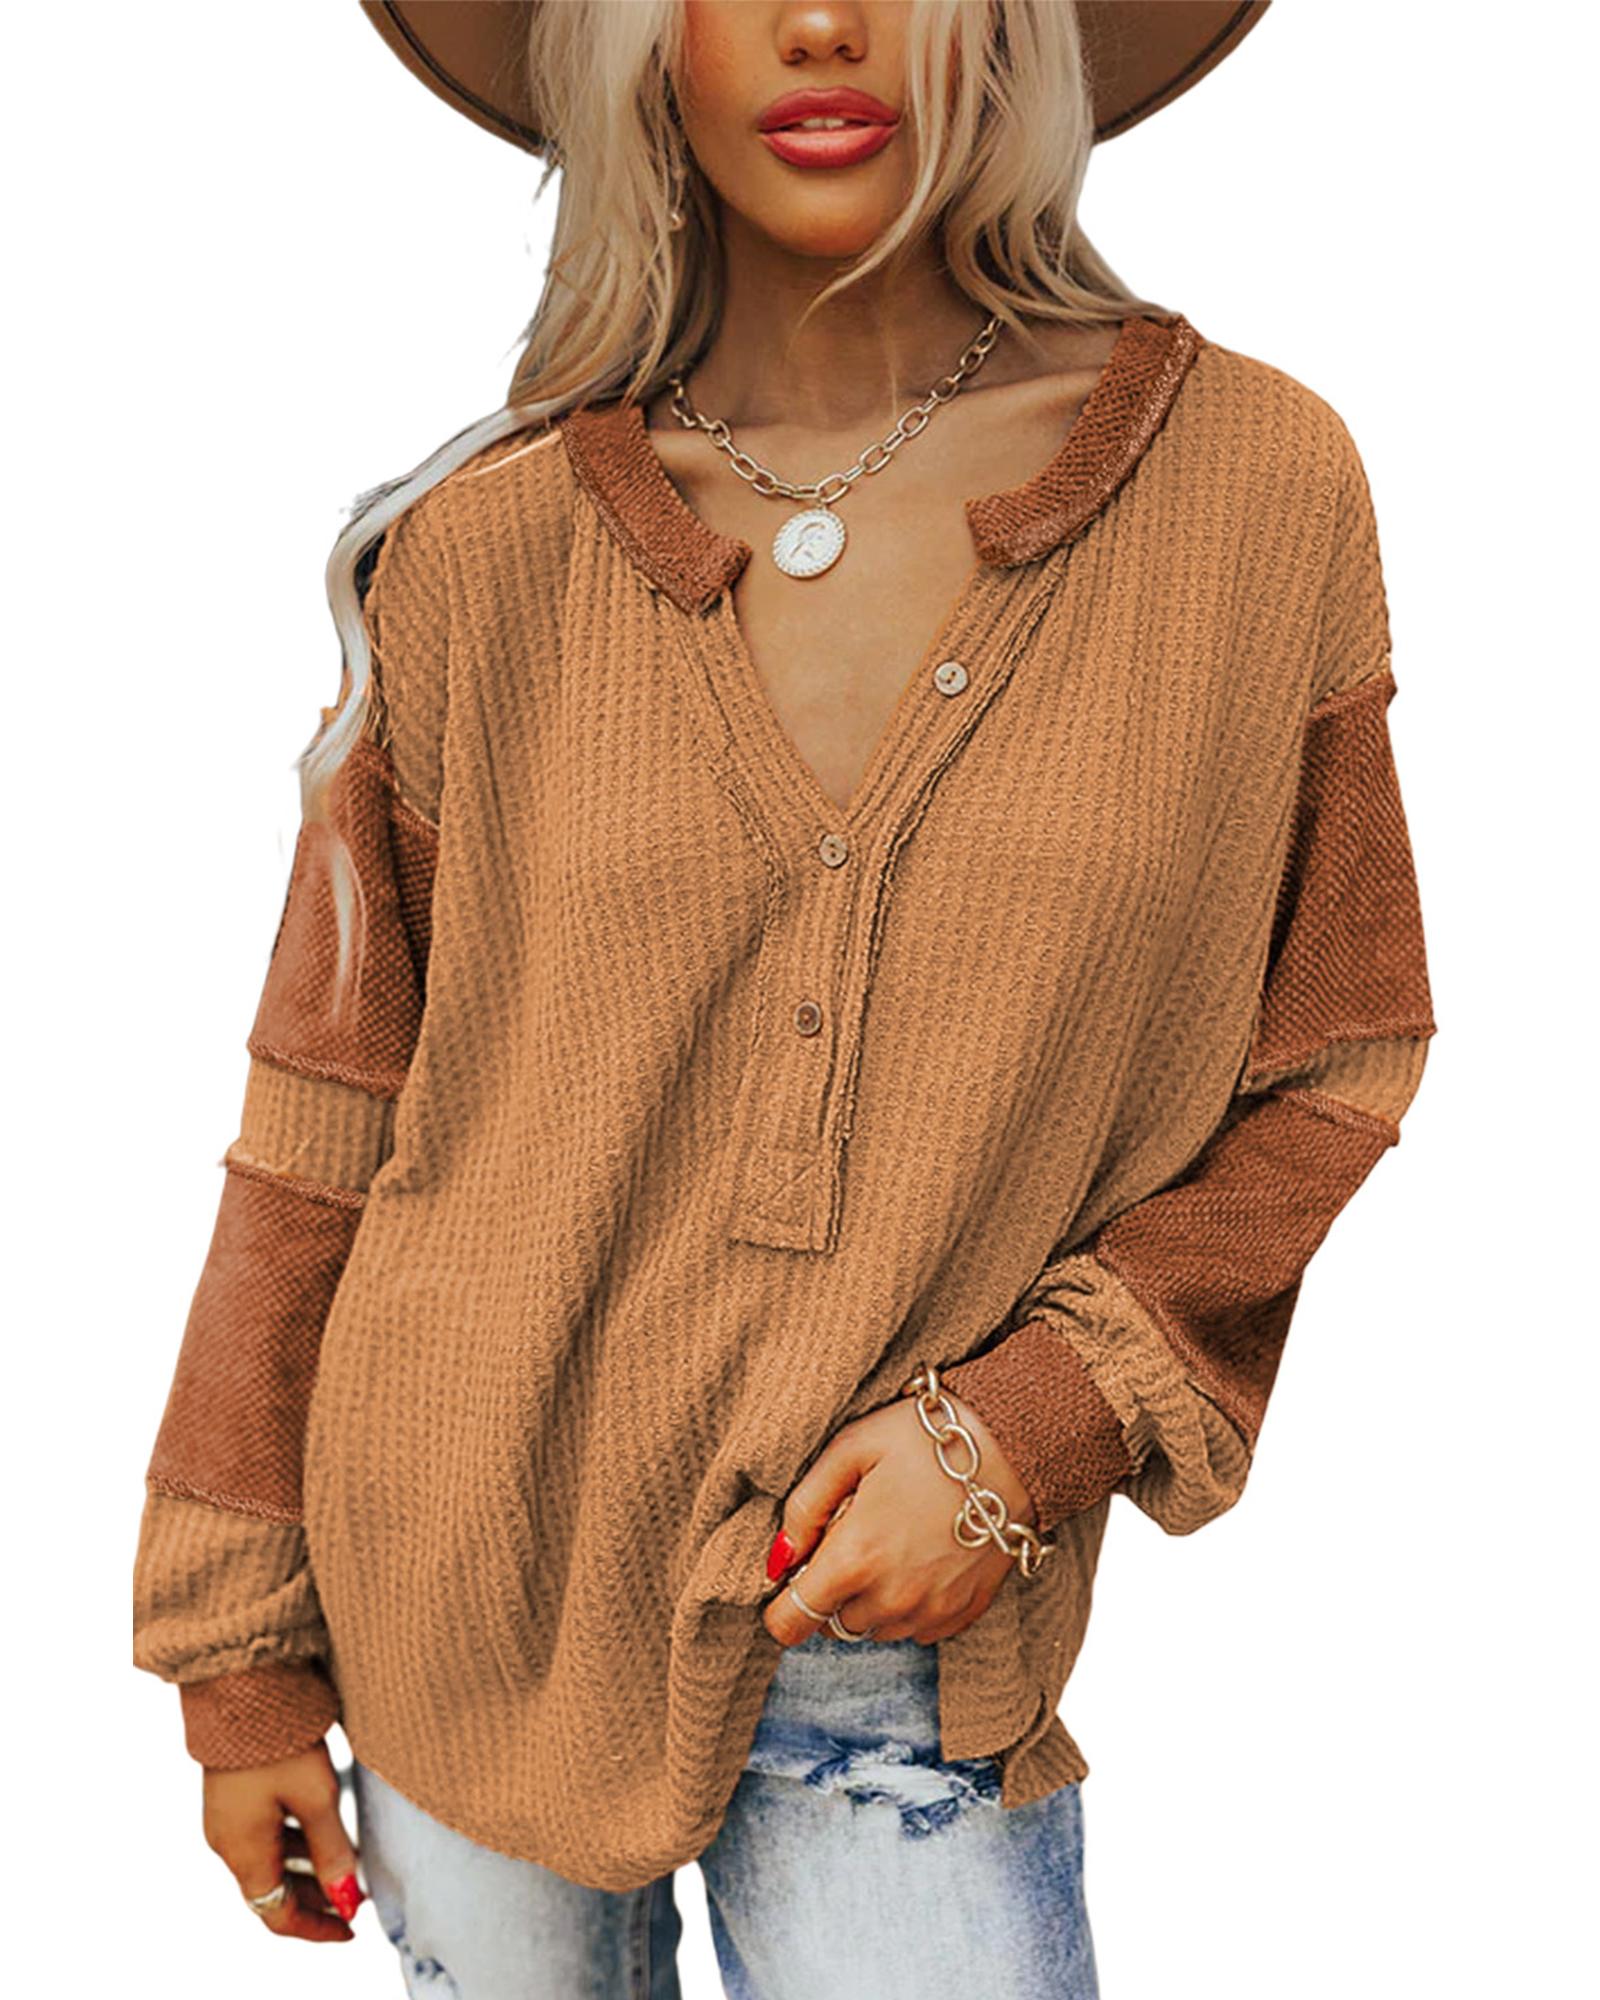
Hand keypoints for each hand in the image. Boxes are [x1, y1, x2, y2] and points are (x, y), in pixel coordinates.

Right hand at [202, 1738, 364, 1940]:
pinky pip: (262, 1834)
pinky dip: (294, 1842)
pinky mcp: (231, 1794)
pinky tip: (325, 1827)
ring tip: (350, 1861)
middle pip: (272, 1890)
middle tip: (358, 1896)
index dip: (316, 1928)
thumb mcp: (317, 1797)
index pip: (277, 1915)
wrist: (241, 1681)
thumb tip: (348, 1901)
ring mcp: (226, 1817)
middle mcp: (227, 1842)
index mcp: (242, 1852)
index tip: (352, 1927)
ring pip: (269, 1861)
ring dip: (307, 1869)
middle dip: (315, 1899)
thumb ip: (333, 1852)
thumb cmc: (280, 1737)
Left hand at [761, 1389, 1038, 1646]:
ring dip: (870, 1598)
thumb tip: (779, 1558)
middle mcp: (892, 1598)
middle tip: (854, 1534)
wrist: (1014, 1446)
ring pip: (875, 1629)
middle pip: (833, 1623)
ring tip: (891, 1540)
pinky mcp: (964, 1613)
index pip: (792, 1623)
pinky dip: (909, 1602)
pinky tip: (921, 1556)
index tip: (794, 1576)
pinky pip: (917, 1629)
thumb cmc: (926, 1438)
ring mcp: (932, 1611)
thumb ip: (805, 1507)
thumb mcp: (850, 1449)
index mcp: (856, 1559)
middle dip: (831, 1589)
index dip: (781, 1605)